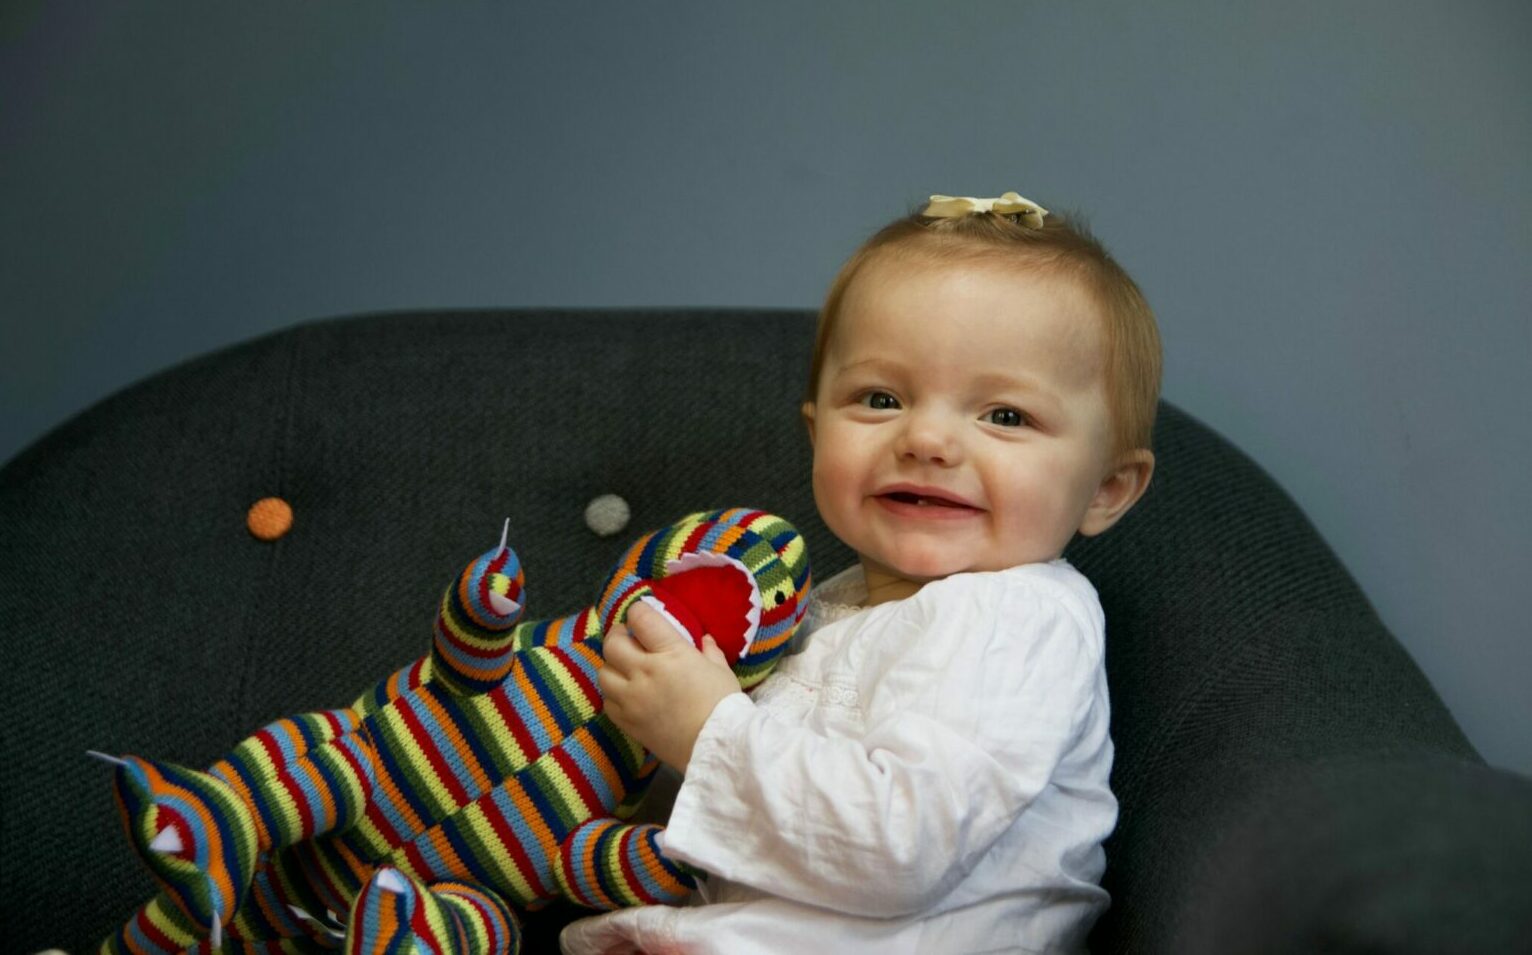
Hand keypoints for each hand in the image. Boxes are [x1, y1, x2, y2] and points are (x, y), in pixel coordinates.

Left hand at [599, 599, 741, 772]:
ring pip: (603, 673)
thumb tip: (704, 639)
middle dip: (617, 635)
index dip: (637, 612)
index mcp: (670, 653)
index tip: (640, 614)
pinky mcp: (627, 722)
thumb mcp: (721, 671)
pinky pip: (607, 702)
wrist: (716, 748)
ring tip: (624, 667)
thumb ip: (709, 651)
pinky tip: (627, 694)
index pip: (641, 619)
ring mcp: (632, 699)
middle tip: (627, 637)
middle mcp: (644, 672)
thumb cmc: (724, 705)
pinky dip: (613, 694)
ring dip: (612, 666)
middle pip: (612, 644)